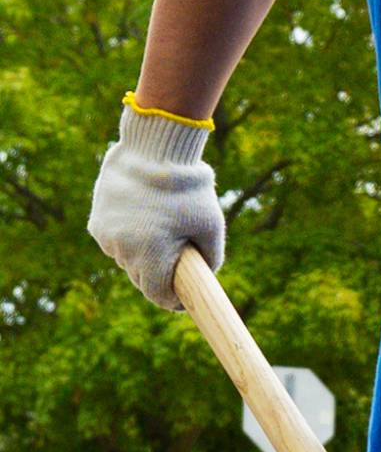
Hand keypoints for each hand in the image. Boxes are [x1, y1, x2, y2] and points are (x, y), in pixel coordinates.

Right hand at [88, 103, 224, 308]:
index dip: (173, 301)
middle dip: (158, 277)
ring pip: (126, 260)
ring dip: (141, 256)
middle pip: (141, 280)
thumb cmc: (190, 190)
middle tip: (175, 263)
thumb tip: (204, 278)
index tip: (183, 299)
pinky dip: (127, 238)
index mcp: (151, 255)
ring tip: (159, 233)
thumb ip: (211, 259)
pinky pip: (114, 242)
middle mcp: (123, 250)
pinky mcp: (96, 222)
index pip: (158, 295)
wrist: (155, 150)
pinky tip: (141, 221)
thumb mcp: (212, 227)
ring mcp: (107, 236)